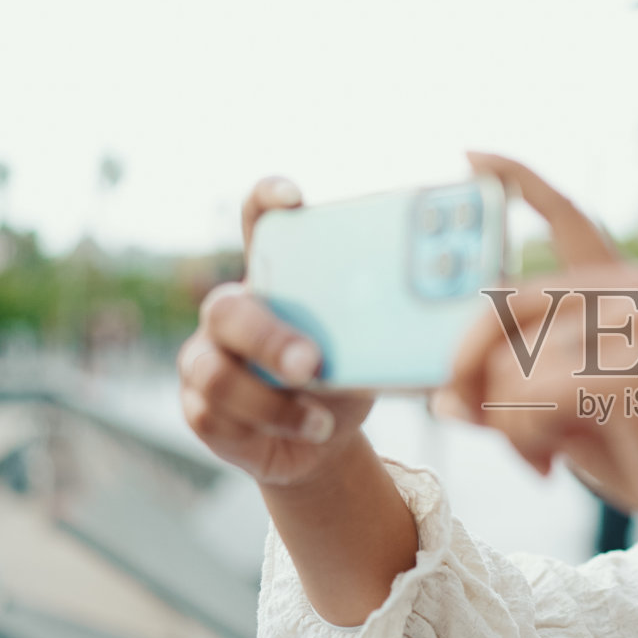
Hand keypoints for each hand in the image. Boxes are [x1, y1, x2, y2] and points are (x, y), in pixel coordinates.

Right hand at [177, 177, 375, 487]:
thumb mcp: (364, 351)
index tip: (292, 197)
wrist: (322, 440)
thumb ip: (373, 328)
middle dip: (270, 338)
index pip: (259, 222)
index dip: (267, 201)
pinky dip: (269, 428)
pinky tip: (306, 432)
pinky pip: (215, 416)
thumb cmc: (343, 378)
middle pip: (228, 310)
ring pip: (215, 372)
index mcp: (274, 279)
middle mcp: (231, 311)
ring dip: (270, 401)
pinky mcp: (199, 406)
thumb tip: (437, 322)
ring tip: (319, 418)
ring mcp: (207, 358)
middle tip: (311, 363)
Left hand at [437, 154, 637, 538]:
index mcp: (628, 286)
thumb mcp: (570, 411)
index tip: (471, 152)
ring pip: (508, 364)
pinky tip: (551, 465)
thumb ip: (511, 389)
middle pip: (504, 305)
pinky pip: (526, 397)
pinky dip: (522, 438)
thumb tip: (440, 394)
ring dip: (505, 425)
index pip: (569, 217)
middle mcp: (636, 288)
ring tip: (541, 459)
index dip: (519, 180)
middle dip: (469, 371)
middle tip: (471, 420)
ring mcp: (637, 322)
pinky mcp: (629, 369)